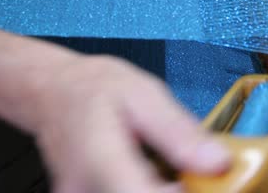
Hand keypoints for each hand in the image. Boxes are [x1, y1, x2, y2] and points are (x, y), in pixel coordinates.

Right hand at [32, 55, 230, 192]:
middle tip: (187, 172)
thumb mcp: (143, 94)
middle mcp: (86, 190)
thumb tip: (217, 162)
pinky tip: (150, 175)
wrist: (50, 91)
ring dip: (161, 190)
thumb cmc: (91, 86)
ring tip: (164, 167)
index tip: (201, 182)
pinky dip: (146, 190)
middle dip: (175, 191)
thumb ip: (179, 132)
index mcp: (102, 159)